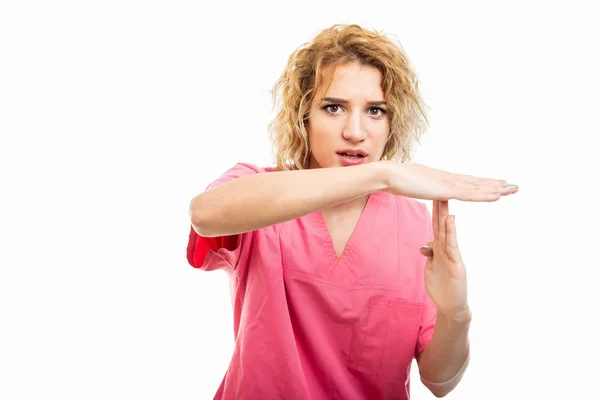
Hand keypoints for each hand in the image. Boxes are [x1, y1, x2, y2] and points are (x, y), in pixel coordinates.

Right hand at [381, 161, 517, 201]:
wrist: (388, 175)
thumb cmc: (394, 179)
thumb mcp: (411, 184)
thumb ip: (419, 186)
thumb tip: (418, 185)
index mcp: (440, 178)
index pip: (465, 181)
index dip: (481, 183)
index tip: (494, 184)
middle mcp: (448, 178)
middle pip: (476, 182)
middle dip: (494, 184)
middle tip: (512, 186)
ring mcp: (447, 183)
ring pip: (477, 187)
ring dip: (495, 189)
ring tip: (512, 190)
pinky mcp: (445, 190)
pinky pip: (469, 194)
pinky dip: (484, 195)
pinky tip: (496, 196)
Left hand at [419, 200, 468, 319]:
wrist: (451, 306)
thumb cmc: (442, 287)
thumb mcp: (431, 268)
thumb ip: (430, 254)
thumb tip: (425, 245)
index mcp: (440, 249)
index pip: (436, 225)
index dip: (434, 210)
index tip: (431, 193)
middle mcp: (447, 249)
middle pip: (441, 224)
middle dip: (440, 206)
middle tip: (439, 187)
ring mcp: (453, 256)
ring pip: (447, 232)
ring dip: (445, 214)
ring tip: (445, 199)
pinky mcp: (457, 265)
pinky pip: (452, 246)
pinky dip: (451, 233)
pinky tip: (450, 221)